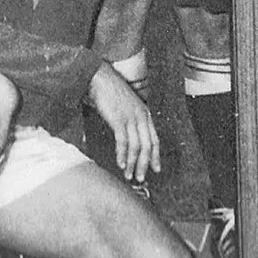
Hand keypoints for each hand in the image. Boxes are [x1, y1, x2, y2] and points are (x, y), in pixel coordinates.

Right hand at [89, 63, 159, 183]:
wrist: (100, 79)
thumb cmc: (111, 93)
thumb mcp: (126, 108)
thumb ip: (130, 121)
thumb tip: (128, 138)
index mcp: (145, 114)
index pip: (154, 139)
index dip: (155, 155)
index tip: (156, 169)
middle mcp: (142, 116)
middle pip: (148, 145)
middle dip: (145, 164)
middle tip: (142, 178)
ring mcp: (131, 118)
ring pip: (137, 146)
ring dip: (133, 164)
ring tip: (130, 176)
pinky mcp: (119, 119)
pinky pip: (124, 141)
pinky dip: (123, 155)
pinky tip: (121, 164)